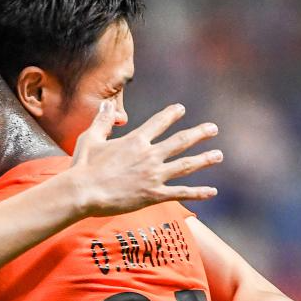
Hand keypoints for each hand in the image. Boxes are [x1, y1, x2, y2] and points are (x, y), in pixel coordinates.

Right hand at [71, 102, 221, 216]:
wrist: (83, 192)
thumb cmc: (83, 166)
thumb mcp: (91, 137)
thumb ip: (103, 121)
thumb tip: (108, 105)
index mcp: (135, 140)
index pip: (159, 122)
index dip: (171, 114)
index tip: (180, 109)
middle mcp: (149, 155)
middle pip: (181, 141)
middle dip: (199, 134)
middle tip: (213, 129)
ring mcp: (154, 175)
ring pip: (186, 165)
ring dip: (204, 159)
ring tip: (218, 155)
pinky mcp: (153, 195)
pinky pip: (181, 193)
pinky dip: (198, 193)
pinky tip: (212, 191)